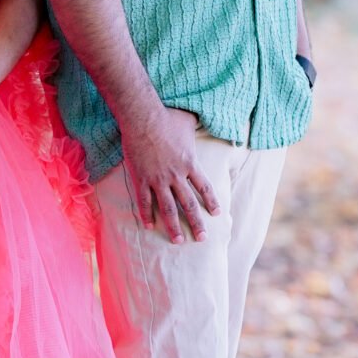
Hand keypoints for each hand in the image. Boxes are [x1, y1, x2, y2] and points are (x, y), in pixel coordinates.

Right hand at [120, 103, 220, 244]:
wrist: (142, 117)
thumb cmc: (166, 117)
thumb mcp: (188, 120)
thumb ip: (197, 124)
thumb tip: (206, 116)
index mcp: (190, 163)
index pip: (204, 187)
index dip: (211, 201)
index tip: (216, 214)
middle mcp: (176, 175)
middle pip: (189, 204)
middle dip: (197, 223)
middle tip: (202, 238)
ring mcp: (158, 179)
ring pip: (168, 208)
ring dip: (173, 226)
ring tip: (178, 241)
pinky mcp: (141, 179)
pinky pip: (144, 201)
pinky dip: (146, 214)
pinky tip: (149, 226)